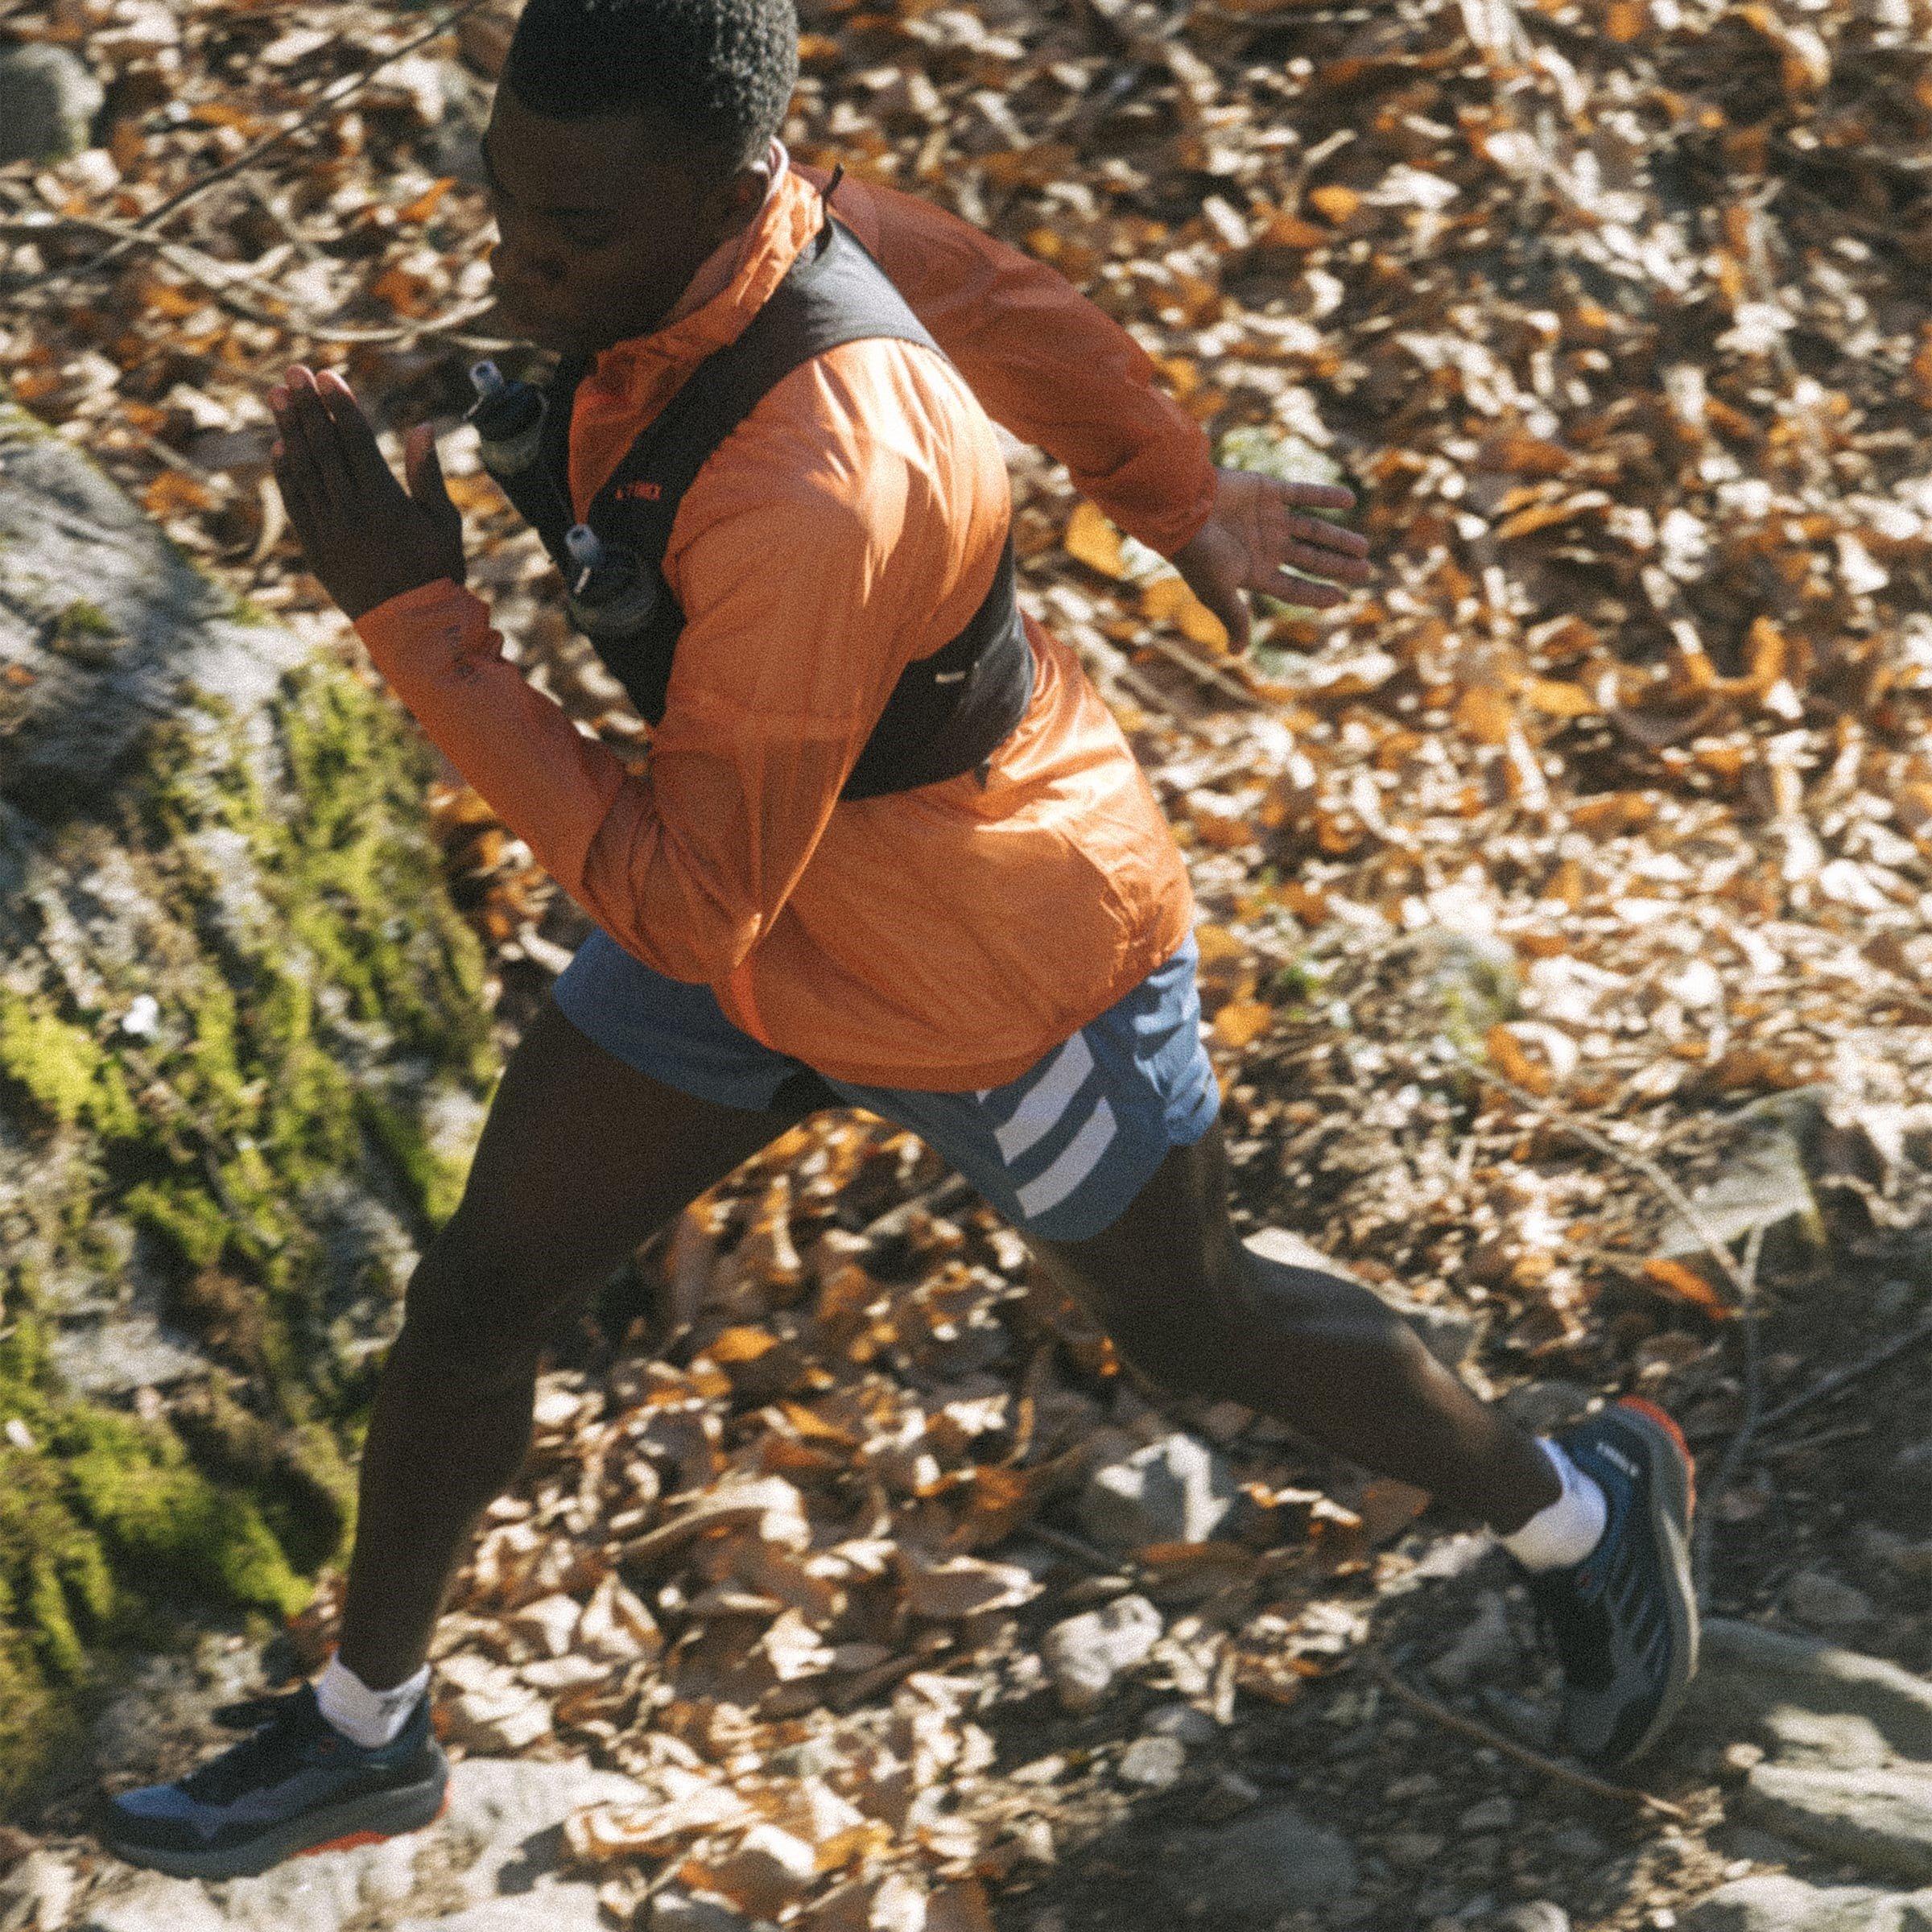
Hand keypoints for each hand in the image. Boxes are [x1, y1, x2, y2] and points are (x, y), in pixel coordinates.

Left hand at [267, 365, 465, 621]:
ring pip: (303, 469)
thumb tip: (423, 426)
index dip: (338, 405)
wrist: (412, 628)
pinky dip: (285, 472)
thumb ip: (428, 473)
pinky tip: (280, 447)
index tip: (326, 376)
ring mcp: (327, 529)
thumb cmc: (437, 573)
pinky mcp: (315, 548)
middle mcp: (349, 509)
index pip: (354, 440)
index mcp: (384, 499)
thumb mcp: (444, 522)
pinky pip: (295, 502)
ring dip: (288, 430)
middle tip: (292, 373)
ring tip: (276, 397)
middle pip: (322, 446)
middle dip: (306, 406)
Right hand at [1170, 466, 1370, 652]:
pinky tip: (1349, 501)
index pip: (1293, 588)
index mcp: (1254, 572)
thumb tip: (1238, 653)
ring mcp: (1268, 519)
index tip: (1341, 598)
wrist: (1180, 507)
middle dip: (1337, 566)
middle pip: (1310, 559)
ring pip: (1312, 530)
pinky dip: (1326, 497)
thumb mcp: (1217, 591)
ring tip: (1363, 546)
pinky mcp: (1268, 492)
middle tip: (1366, 570)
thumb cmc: (1197, 554)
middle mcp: (1265, 546)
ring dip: (1338, 537)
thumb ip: (1234, 617)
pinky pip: (1303, 494)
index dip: (1316, 594)